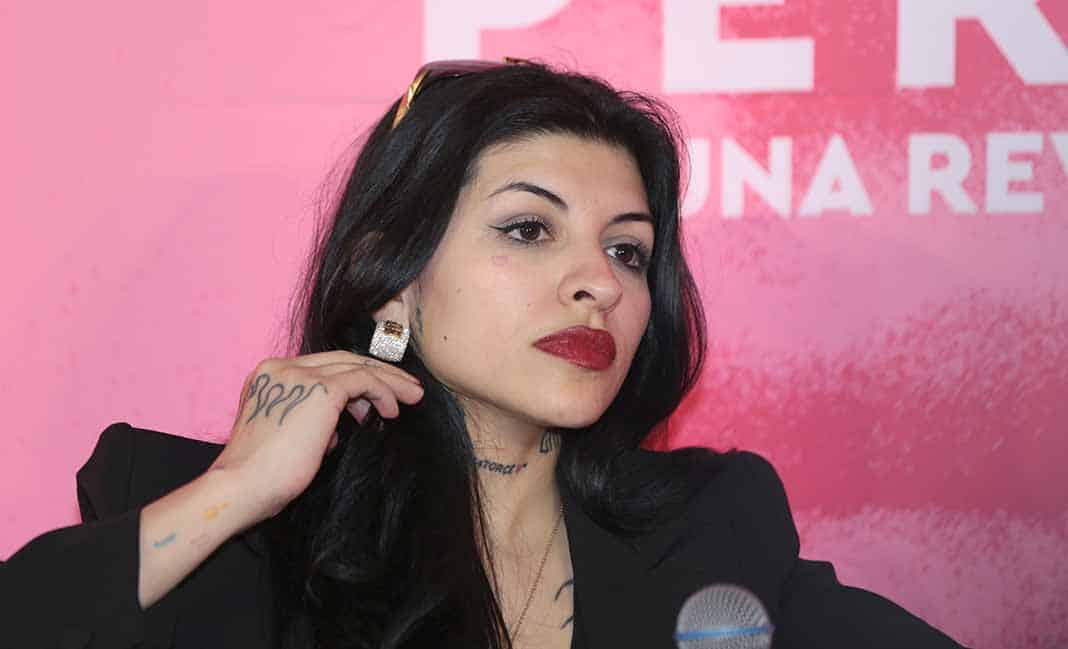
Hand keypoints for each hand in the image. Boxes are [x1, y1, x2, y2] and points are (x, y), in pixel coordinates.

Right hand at [207, 350, 423, 522]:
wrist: (242, 487)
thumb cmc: (262, 476)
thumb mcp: (288, 440)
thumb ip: (310, 425)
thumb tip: (334, 430)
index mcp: (270, 376)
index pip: (323, 367)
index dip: (355, 380)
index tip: (378, 399)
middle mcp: (282, 367)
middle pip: (342, 360)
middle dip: (380, 373)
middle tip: (408, 389)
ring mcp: (300, 375)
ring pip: (357, 365)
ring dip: (389, 381)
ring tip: (412, 398)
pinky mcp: (319, 389)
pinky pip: (363, 380)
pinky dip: (383, 392)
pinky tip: (392, 412)